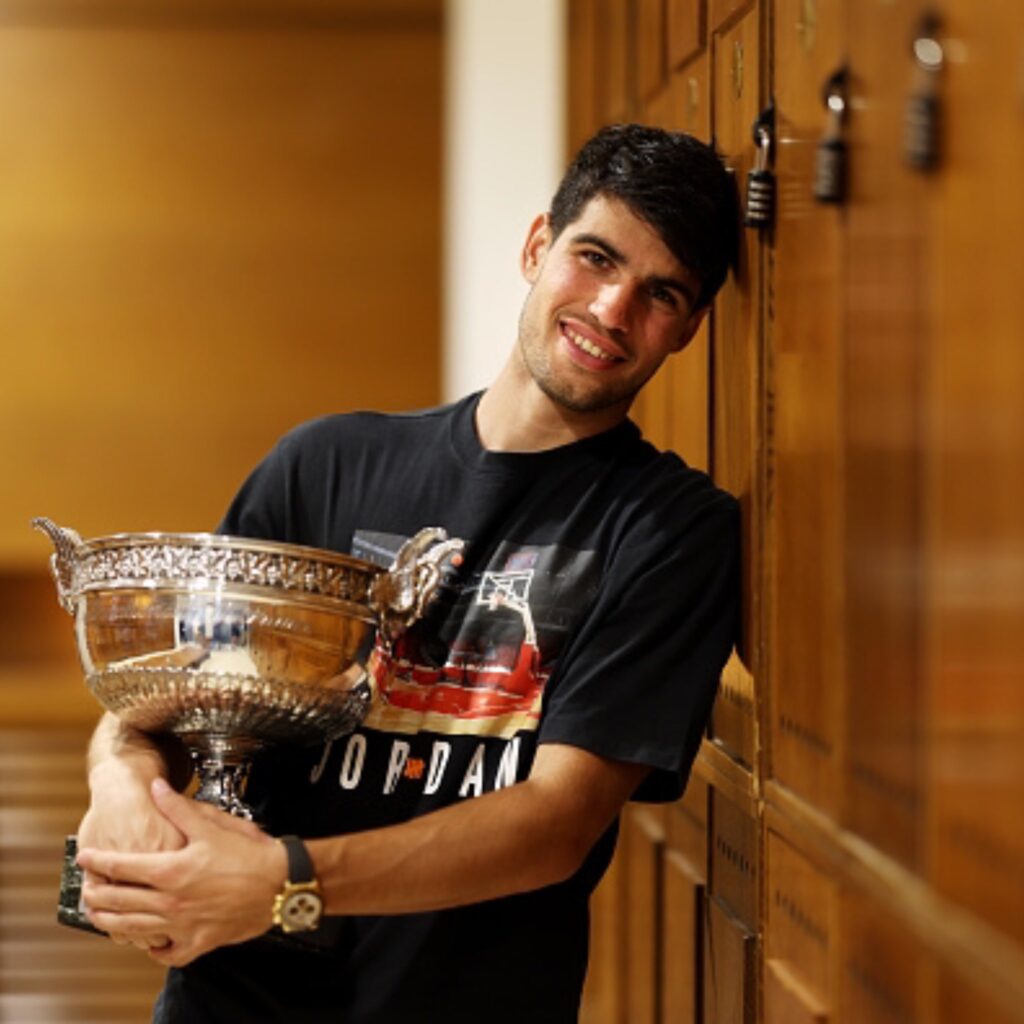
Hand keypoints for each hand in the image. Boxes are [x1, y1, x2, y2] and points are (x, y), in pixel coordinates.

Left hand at [77, 778, 286, 966]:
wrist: (281, 883)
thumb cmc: (250, 853)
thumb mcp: (213, 824)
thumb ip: (180, 807)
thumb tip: (157, 787)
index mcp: (172, 870)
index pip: (122, 867)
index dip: (99, 862)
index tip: (85, 859)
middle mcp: (171, 901)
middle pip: (120, 902)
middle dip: (97, 896)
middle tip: (87, 891)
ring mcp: (184, 925)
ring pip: (134, 929)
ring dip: (111, 924)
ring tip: (100, 918)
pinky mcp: (200, 941)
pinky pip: (167, 952)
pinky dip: (153, 948)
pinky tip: (150, 940)